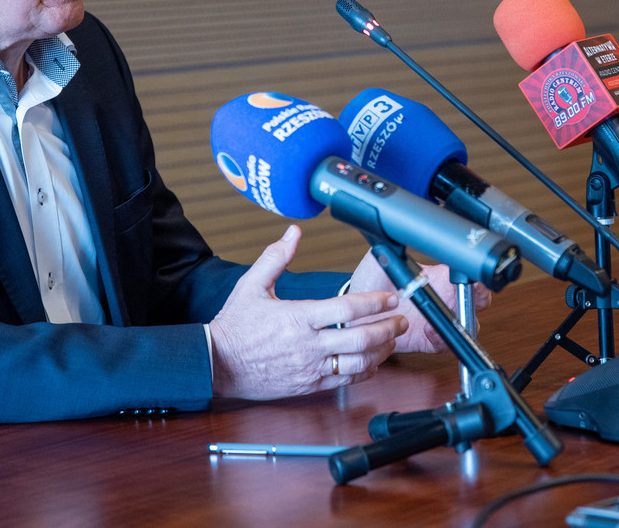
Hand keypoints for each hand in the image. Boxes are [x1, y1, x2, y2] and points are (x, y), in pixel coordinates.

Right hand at [208, 226, 406, 400]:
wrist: (217, 364)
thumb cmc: (234, 326)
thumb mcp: (251, 285)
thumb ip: (275, 257)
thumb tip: (292, 233)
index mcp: (298, 317)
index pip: (347, 308)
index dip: (375, 302)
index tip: (390, 297)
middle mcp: (308, 345)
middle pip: (361, 338)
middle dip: (388, 328)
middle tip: (401, 319)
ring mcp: (311, 368)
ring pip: (359, 363)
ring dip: (381, 350)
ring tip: (391, 339)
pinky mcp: (309, 385)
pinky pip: (345, 381)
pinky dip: (364, 372)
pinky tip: (371, 362)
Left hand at [347, 251, 490, 353]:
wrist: (357, 312)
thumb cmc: (370, 284)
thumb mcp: (379, 259)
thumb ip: (391, 245)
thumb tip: (396, 229)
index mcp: (436, 277)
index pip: (463, 273)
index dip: (473, 274)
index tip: (472, 274)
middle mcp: (440, 298)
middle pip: (473, 299)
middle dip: (479, 298)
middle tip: (472, 295)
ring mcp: (436, 319)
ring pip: (464, 324)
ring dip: (461, 322)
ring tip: (445, 315)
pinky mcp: (427, 339)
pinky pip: (443, 344)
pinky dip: (442, 339)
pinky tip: (430, 330)